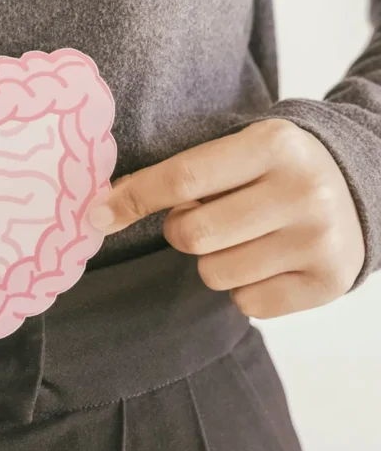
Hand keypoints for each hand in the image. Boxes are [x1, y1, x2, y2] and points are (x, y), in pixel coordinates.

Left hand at [88, 119, 364, 317]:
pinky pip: (247, 305)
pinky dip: (243, 288)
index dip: (133, 198)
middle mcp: (302, 191)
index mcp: (271, 145)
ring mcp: (319, 240)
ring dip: (212, 260)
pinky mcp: (329, 282)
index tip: (96, 214)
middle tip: (200, 217)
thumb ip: (183, 172)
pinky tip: (267, 260)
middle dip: (179, 231)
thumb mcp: (239, 148)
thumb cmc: (273, 167)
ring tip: (242, 237)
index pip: (182, 177)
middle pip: (192, 234)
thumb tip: (105, 206)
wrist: (358, 184)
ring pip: (214, 274)